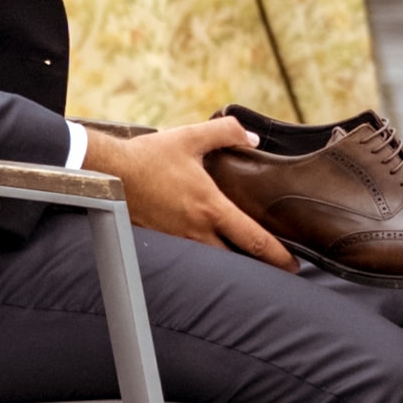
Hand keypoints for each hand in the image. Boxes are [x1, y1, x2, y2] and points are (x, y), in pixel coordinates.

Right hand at [92, 114, 295, 265]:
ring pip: (216, 261)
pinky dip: (210, 257)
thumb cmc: (149, 156)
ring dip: (235, 263)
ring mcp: (180, 240)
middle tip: (280, 270)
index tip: (294, 264)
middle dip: (261, 267)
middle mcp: (197, 230)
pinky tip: (215, 251)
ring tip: (252, 263)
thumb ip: (227, 132)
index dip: (277, 255)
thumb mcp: (191, 137)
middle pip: (238, 260)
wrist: (109, 173)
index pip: (253, 240)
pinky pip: (194, 255)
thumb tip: (253, 139)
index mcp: (210, 207)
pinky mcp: (165, 241)